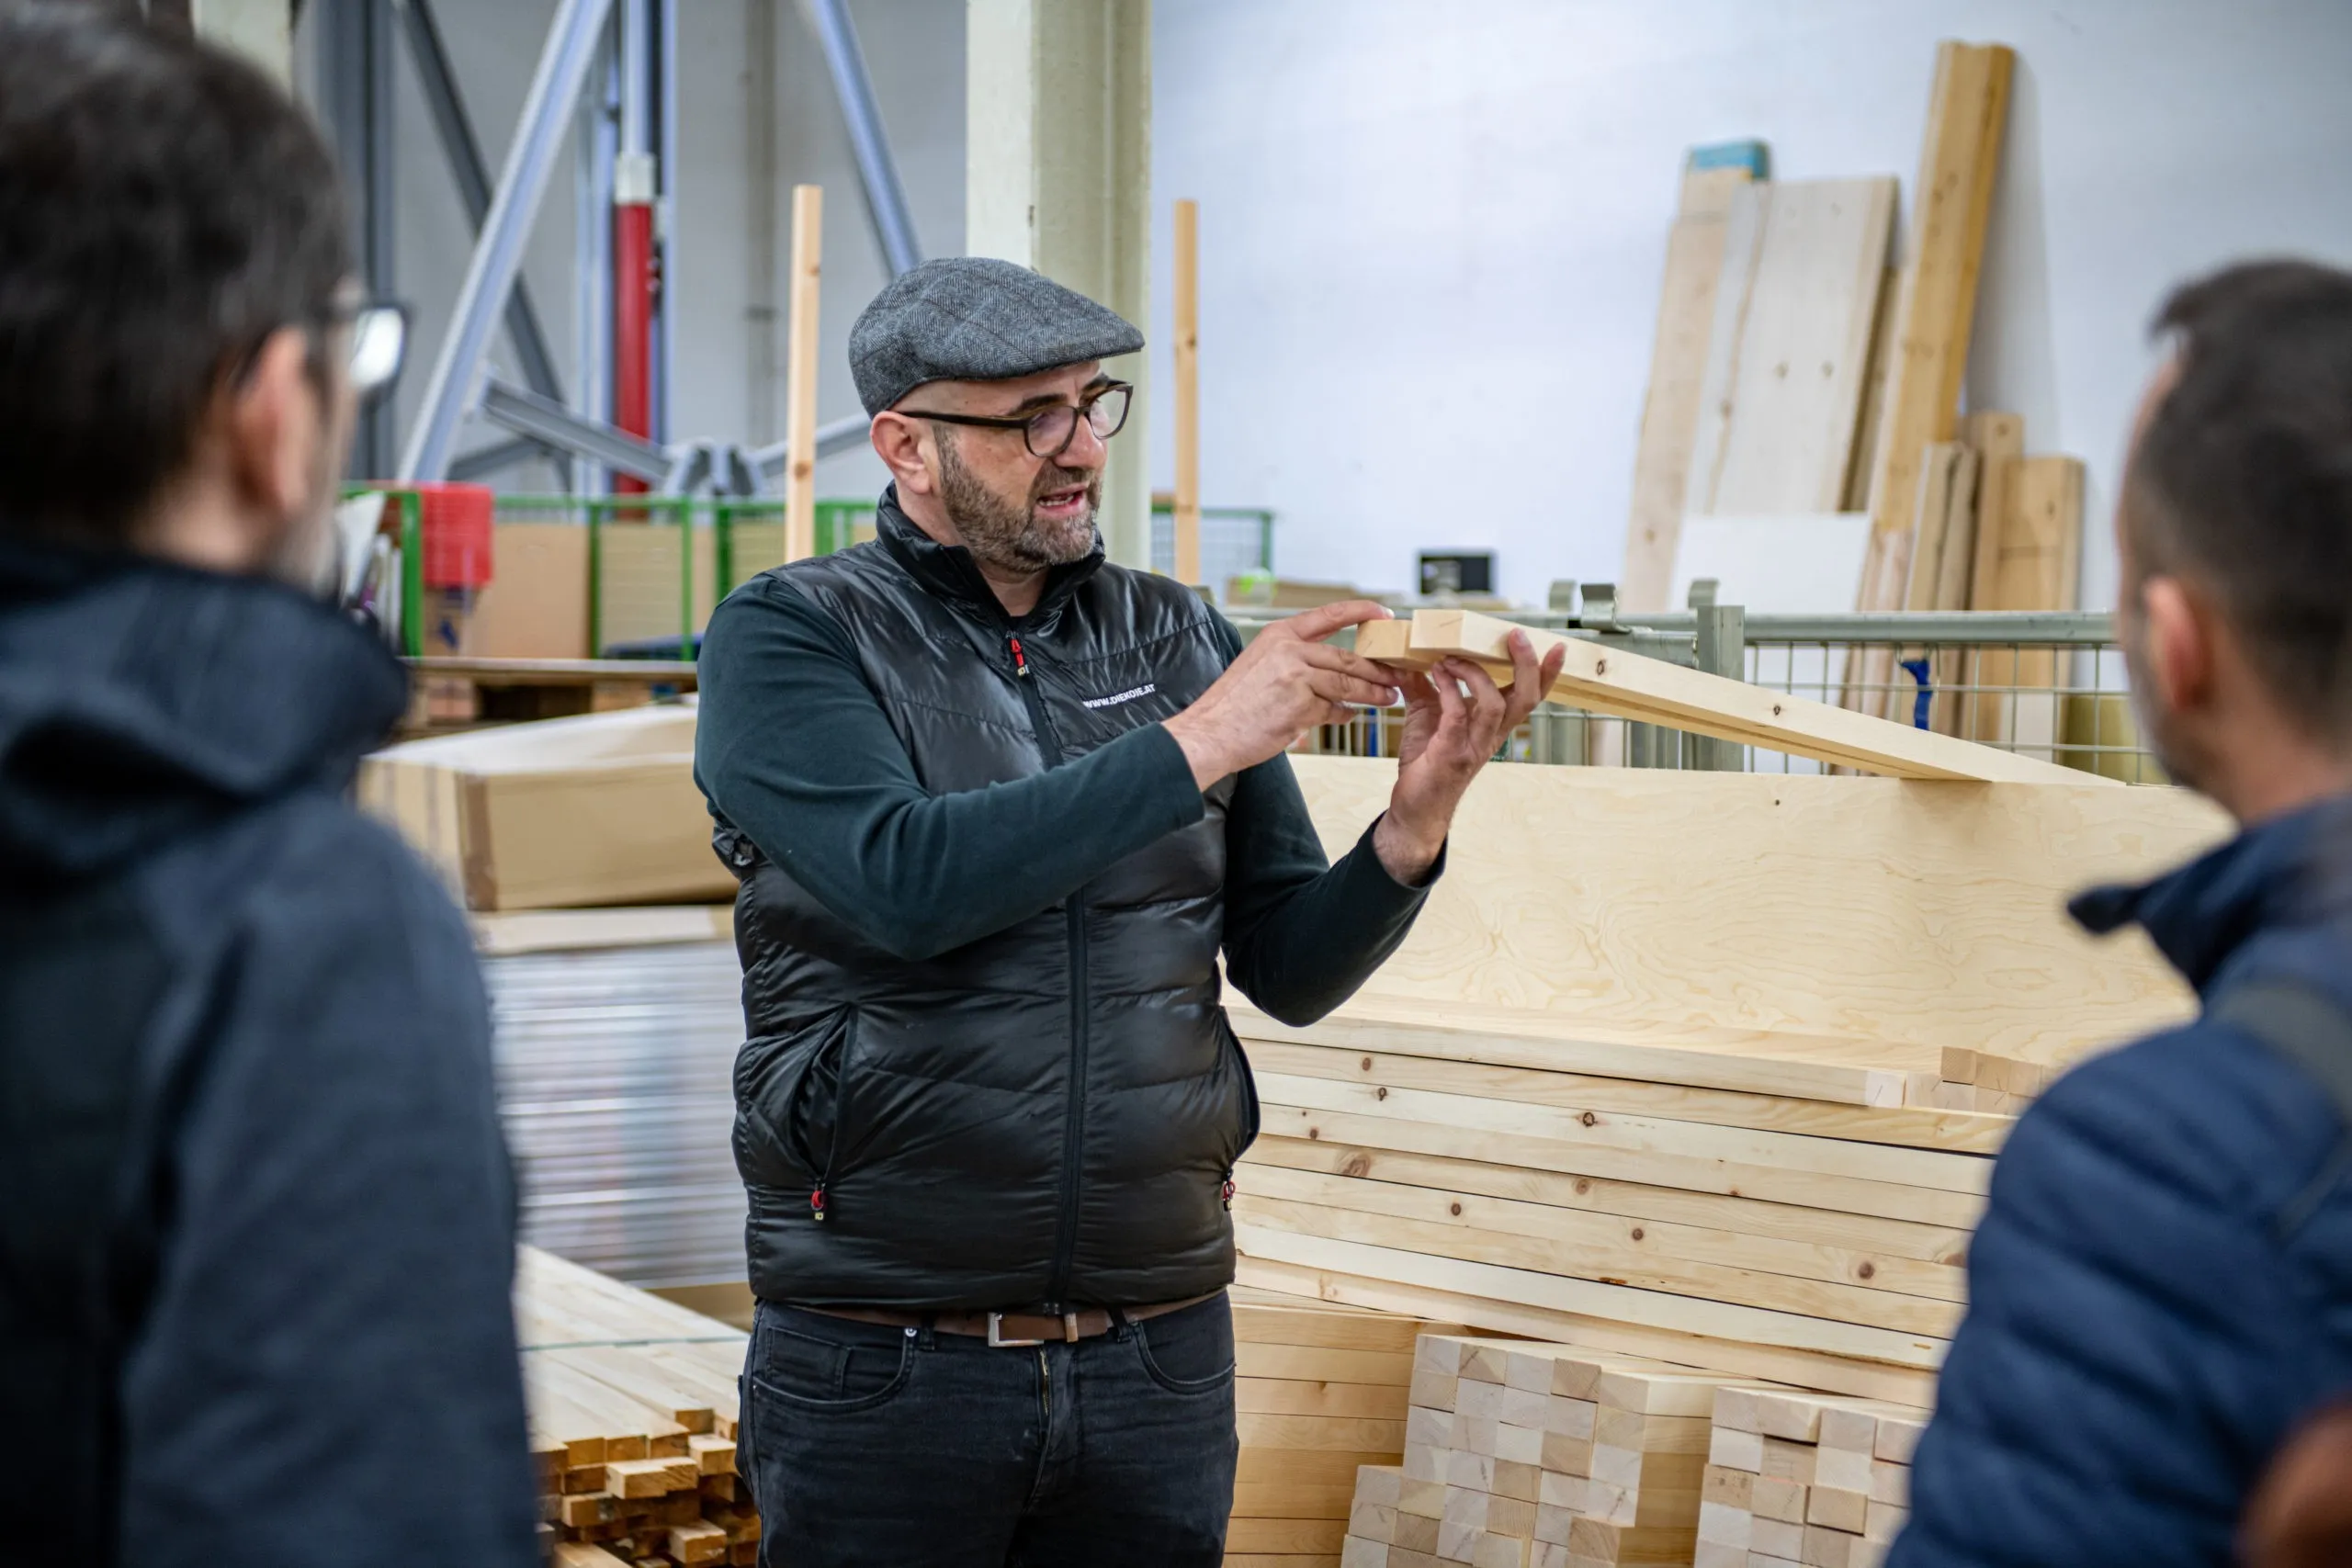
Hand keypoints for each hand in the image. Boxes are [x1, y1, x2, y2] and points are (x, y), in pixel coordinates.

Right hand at [1164, 600, 1401, 787]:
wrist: (1211, 732)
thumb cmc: (1233, 705)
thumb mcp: (1260, 665)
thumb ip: (1295, 661)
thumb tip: (1333, 672)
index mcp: (1279, 634)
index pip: (1329, 615)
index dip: (1361, 612)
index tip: (1385, 614)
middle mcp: (1288, 650)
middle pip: (1346, 658)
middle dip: (1376, 669)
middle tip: (1396, 676)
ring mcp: (1295, 677)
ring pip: (1347, 684)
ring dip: (1371, 693)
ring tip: (1388, 698)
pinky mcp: (1300, 705)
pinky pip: (1333, 709)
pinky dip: (1343, 714)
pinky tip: (1348, 716)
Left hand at [1369, 630, 1562, 881]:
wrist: (1415, 807)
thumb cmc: (1426, 762)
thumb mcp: (1426, 716)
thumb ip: (1425, 687)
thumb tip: (1412, 656)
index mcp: (1494, 726)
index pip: (1529, 697)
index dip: (1547, 674)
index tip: (1557, 648)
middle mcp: (1491, 736)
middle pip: (1526, 699)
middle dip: (1527, 666)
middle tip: (1517, 637)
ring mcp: (1473, 746)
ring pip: (1496, 705)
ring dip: (1476, 674)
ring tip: (1453, 657)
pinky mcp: (1451, 754)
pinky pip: (1457, 715)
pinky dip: (1448, 689)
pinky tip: (1437, 674)